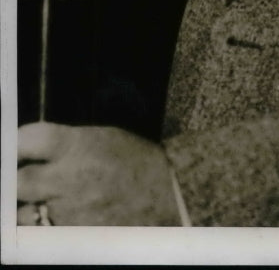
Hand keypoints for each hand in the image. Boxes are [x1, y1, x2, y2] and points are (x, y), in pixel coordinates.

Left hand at [17, 122, 181, 225]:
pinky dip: (42, 227)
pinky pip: (43, 234)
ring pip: (24, 215)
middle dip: (15, 181)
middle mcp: (69, 178)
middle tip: (20, 181)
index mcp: (76, 145)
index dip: (14, 145)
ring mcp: (69, 211)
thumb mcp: (101, 138)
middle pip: (18, 182)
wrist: (167, 195)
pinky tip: (51, 218)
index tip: (14, 150)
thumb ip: (63, 144)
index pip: (27, 140)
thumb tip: (27, 151)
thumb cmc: (134, 161)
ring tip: (39, 201)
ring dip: (26, 208)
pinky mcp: (74, 237)